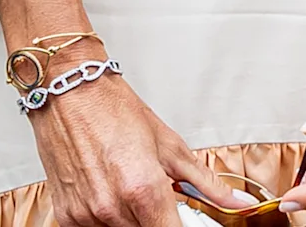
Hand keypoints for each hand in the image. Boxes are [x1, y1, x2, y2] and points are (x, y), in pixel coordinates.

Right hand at [25, 67, 235, 226]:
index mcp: (143, 189)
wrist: (68, 91)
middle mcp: (112, 208)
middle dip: (156, 220)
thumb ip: (206, 183)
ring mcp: (87, 215)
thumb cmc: (114, 109)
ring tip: (128, 189)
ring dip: (132, 220)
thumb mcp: (169, 145)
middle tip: (155, 197)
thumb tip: (238, 203)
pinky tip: (108, 192)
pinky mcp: (67, 216)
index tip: (184, 222)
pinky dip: (107, 218)